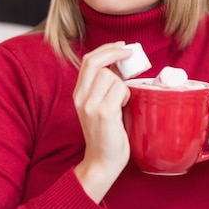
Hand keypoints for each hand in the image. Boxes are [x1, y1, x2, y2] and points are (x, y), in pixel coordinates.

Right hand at [73, 41, 132, 202]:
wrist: (102, 161)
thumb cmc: (107, 134)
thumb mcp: (98, 106)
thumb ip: (103, 87)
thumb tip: (120, 64)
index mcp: (78, 94)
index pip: (88, 60)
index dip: (106, 49)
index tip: (122, 46)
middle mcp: (81, 97)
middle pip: (96, 62)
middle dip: (115, 53)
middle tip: (130, 53)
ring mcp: (91, 105)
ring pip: (110, 76)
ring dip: (122, 84)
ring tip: (122, 101)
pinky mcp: (103, 113)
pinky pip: (119, 90)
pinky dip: (126, 95)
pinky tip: (124, 106)